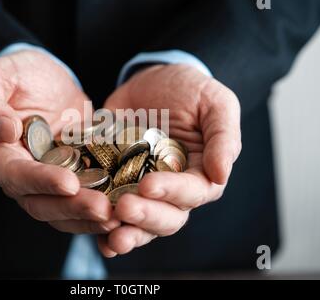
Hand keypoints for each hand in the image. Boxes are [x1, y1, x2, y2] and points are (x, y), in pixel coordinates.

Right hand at [0, 50, 119, 233]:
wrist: (48, 78)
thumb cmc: (18, 73)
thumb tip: (2, 131)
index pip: (13, 174)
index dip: (40, 181)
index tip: (69, 182)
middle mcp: (16, 175)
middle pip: (40, 202)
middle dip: (72, 208)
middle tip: (103, 209)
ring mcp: (43, 182)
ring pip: (61, 210)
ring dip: (88, 217)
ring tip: (116, 217)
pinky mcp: (69, 180)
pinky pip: (80, 203)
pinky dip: (97, 212)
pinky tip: (121, 212)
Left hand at [99, 64, 241, 256]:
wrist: (151, 80)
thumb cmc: (190, 90)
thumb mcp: (215, 104)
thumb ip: (223, 137)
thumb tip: (221, 175)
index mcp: (201, 173)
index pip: (193, 192)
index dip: (172, 192)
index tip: (149, 185)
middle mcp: (173, 189)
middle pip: (166, 217)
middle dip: (146, 217)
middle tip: (123, 208)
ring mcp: (143, 189)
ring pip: (141, 223)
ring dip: (127, 234)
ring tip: (110, 238)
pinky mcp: (118, 184)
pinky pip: (113, 211)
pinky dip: (104, 228)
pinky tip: (96, 236)